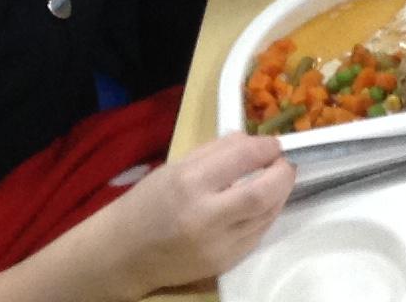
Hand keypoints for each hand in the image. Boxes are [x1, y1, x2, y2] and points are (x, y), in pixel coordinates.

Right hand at [101, 133, 293, 292]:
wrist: (122, 255)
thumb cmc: (147, 204)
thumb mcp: (176, 167)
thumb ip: (217, 151)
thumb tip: (253, 140)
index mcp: (189, 183)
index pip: (243, 158)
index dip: (267, 147)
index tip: (272, 143)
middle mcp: (206, 216)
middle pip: (264, 193)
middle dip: (283, 172)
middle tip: (283, 161)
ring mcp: (217, 245)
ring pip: (267, 215)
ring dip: (279, 193)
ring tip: (276, 180)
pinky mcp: (223, 263)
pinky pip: (257, 235)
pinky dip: (265, 215)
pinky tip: (260, 205)